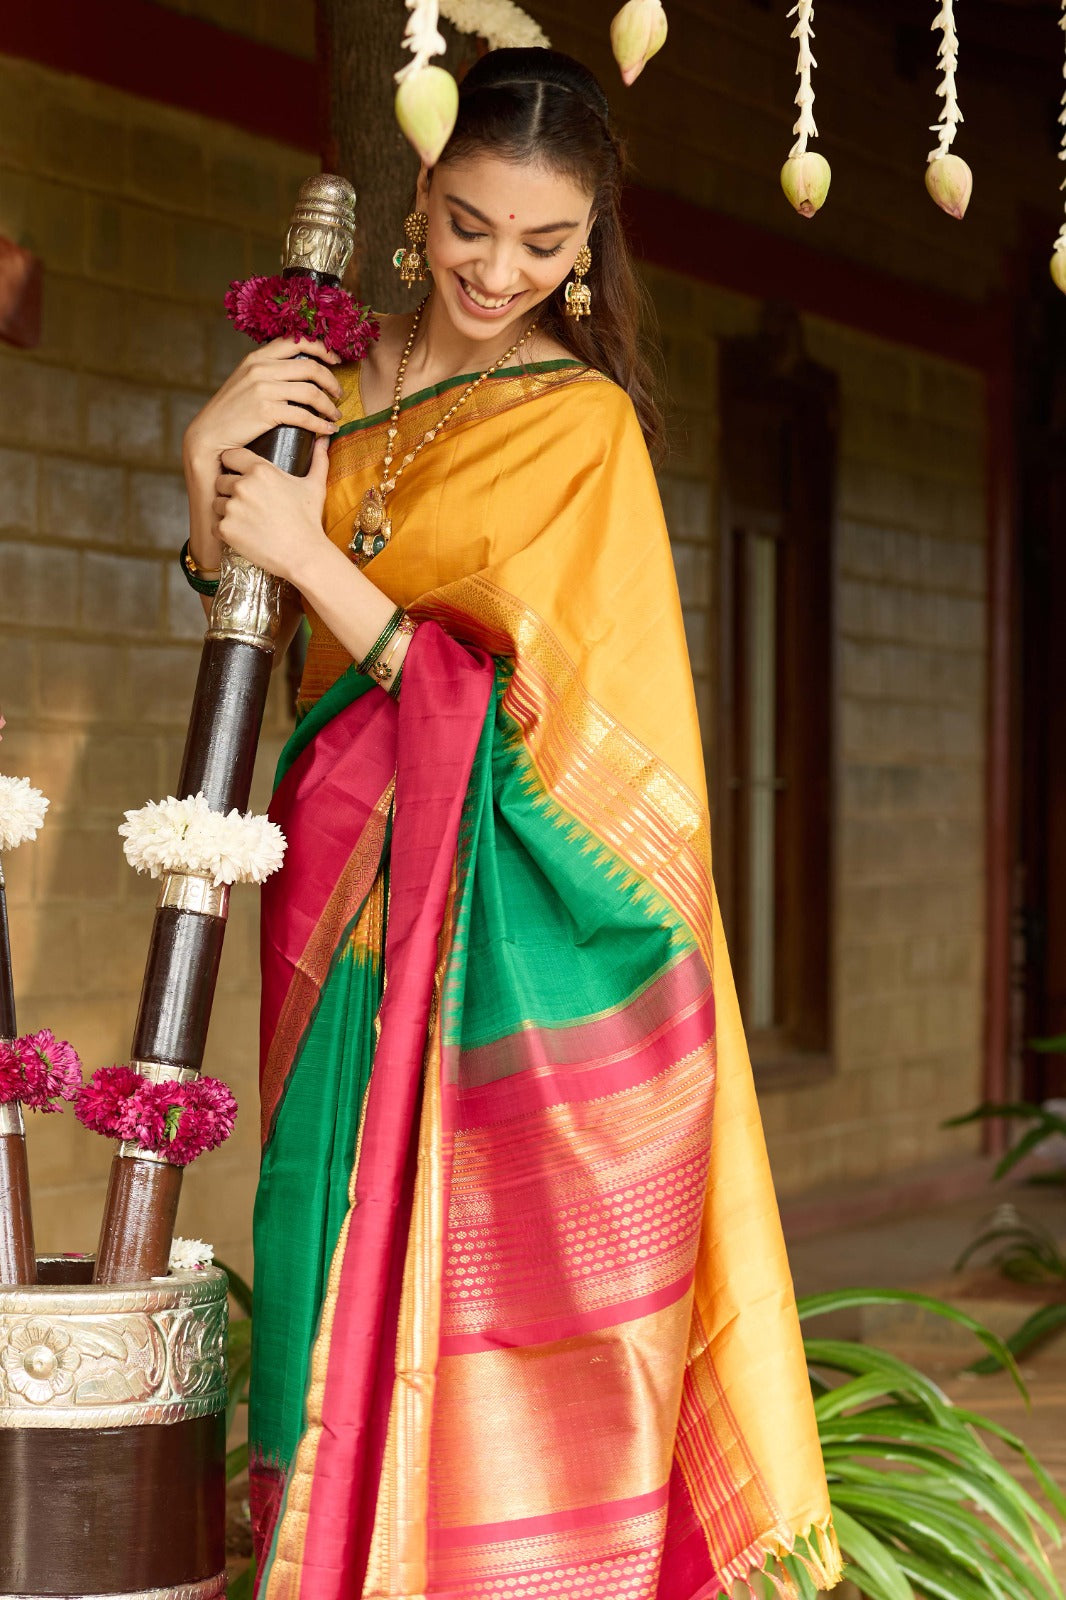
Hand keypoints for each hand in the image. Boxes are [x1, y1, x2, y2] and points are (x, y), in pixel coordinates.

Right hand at [184, 338, 342, 483]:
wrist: (209, 434)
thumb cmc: (231, 412)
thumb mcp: (246, 381)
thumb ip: (268, 371)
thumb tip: (298, 371)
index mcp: (257, 357)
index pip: (297, 341)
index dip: (322, 349)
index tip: (335, 361)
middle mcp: (261, 368)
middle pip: (311, 368)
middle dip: (332, 381)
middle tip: (339, 394)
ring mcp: (263, 389)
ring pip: (311, 392)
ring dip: (329, 406)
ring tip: (335, 415)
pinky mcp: (266, 411)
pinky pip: (304, 416)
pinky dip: (321, 424)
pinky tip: (327, 430)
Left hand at [213, 438, 331, 587]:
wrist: (304, 555)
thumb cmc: (309, 520)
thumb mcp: (315, 486)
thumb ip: (318, 459)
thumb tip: (325, 439)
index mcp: (260, 470)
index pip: (231, 456)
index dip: (234, 465)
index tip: (241, 475)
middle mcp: (242, 486)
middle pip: (221, 480)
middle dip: (230, 491)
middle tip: (249, 505)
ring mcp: (231, 508)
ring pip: (216, 503)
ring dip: (227, 511)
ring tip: (248, 521)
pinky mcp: (225, 529)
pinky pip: (215, 525)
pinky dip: (226, 531)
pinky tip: (245, 535)